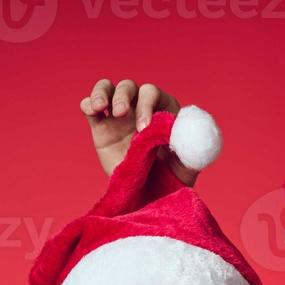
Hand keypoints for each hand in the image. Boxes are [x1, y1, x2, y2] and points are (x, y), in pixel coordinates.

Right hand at [81, 77, 198, 184]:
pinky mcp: (101, 127)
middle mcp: (140, 108)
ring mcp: (119, 116)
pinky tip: (91, 110)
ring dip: (102, 92)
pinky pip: (90, 107)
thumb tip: (195, 134)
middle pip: (129, 87)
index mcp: (162, 110)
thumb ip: (193, 150)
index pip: (152, 94)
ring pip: (107, 89)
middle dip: (124, 96)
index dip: (147, 105)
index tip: (144, 128)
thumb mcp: (187, 166)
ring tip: (100, 107)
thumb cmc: (172, 179)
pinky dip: (88, 103)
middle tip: (121, 113)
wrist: (149, 196)